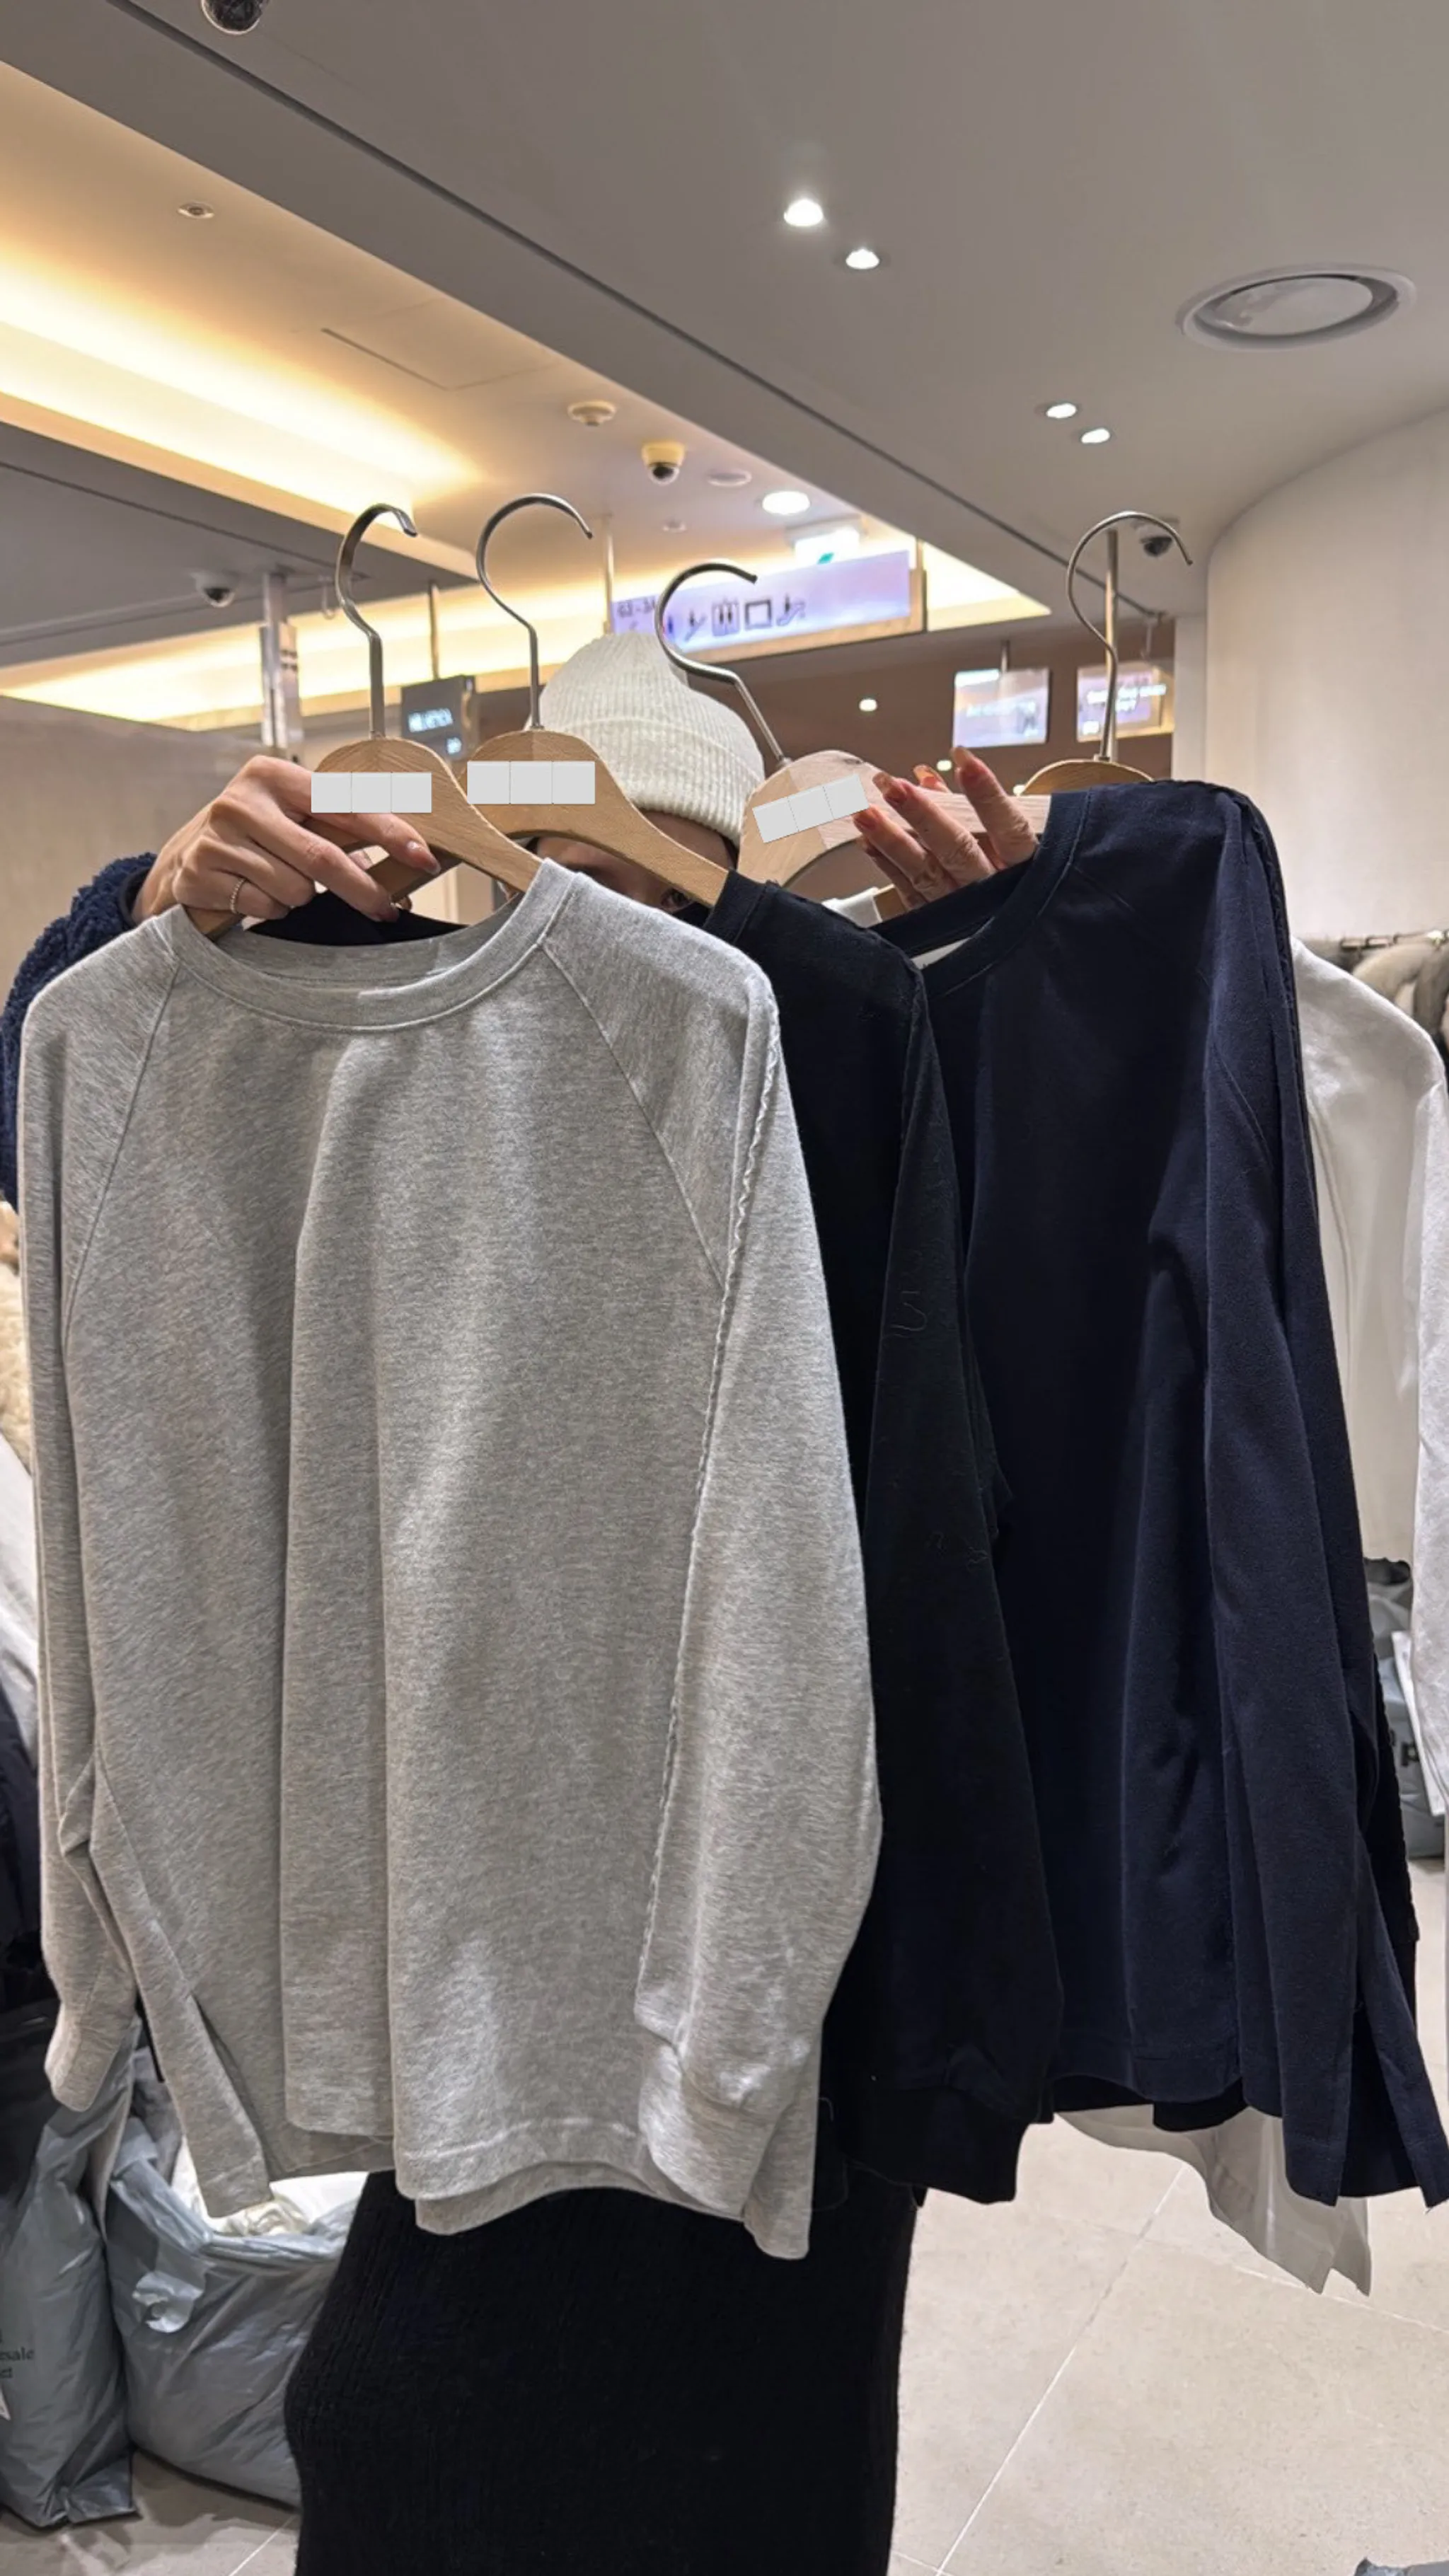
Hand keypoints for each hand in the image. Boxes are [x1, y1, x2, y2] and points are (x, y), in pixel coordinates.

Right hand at [133, 755, 439, 926]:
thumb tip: (408, 862)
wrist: (186, 858)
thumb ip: (344, 832)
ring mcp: (216, 837)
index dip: (389, 832)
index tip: (425, 856)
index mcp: (273, 775)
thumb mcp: (295, 819)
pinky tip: (255, 893)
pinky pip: (264, 906)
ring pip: (295, 889)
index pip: (344, 804)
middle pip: (322, 857)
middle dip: (363, 889)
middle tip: (386, 909)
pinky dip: (272, 909)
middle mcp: (241, 800)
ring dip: (303, 898)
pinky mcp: (199, 873)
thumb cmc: (260, 836)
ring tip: (284, 884)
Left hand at [854, 749, 1037, 908]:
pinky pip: (909, 892)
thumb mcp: (1004, 843)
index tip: (963, 759)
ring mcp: (963, 911)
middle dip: (923, 815)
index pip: (1008, 827)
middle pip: (957, 849)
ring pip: (925, 873)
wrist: (1010, 935)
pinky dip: (887, 865)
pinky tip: (868, 842)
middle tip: (892, 786)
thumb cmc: (1009, 876)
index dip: (986, 794)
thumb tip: (925, 778)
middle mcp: (992, 890)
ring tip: (865, 813)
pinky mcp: (937, 926)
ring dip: (891, 841)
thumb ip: (967, 809)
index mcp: (1022, 865)